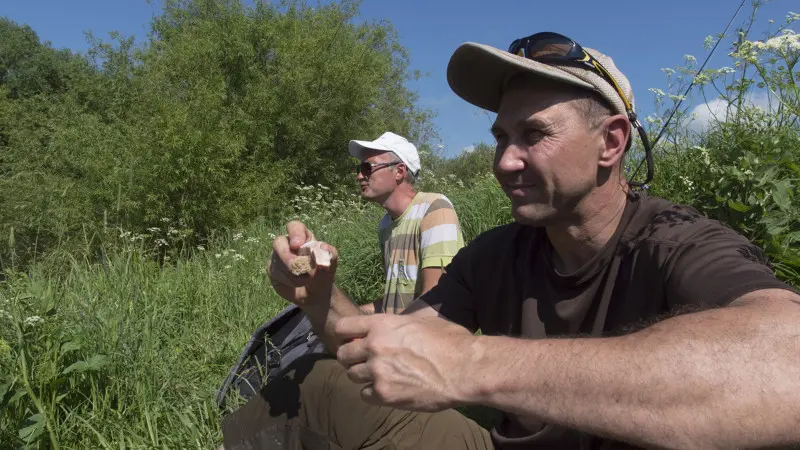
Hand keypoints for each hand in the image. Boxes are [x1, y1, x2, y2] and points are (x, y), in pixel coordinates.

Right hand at [266, 220, 337, 307]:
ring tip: (306, 280)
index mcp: (303, 236)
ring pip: (278, 261)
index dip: (294, 233)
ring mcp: (278, 256)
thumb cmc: (322, 273)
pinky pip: (275, 273)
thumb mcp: (330, 263)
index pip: (294, 227)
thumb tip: (323, 247)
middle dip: (287, 257)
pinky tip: (296, 284)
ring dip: (293, 274)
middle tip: (297, 267)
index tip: (297, 245)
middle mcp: (287, 243)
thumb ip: (329, 254)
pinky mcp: (272, 269)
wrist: (315, 293)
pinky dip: (288, 281)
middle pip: (279, 242)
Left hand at [334, 314, 476, 411]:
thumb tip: (390, 323)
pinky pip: (364, 395)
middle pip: (343, 354)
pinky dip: (373, 393)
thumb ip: (398, 323)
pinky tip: (387, 389)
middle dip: (352, 357)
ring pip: (351, 375)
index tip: (352, 339)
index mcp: (382, 324)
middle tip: (364, 361)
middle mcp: (374, 346)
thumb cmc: (449, 341)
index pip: (343, 326)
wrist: (464, 369)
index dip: (346, 334)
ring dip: (363, 376)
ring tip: (380, 375)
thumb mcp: (421, 320)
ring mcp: (377, 371)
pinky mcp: (384, 394)